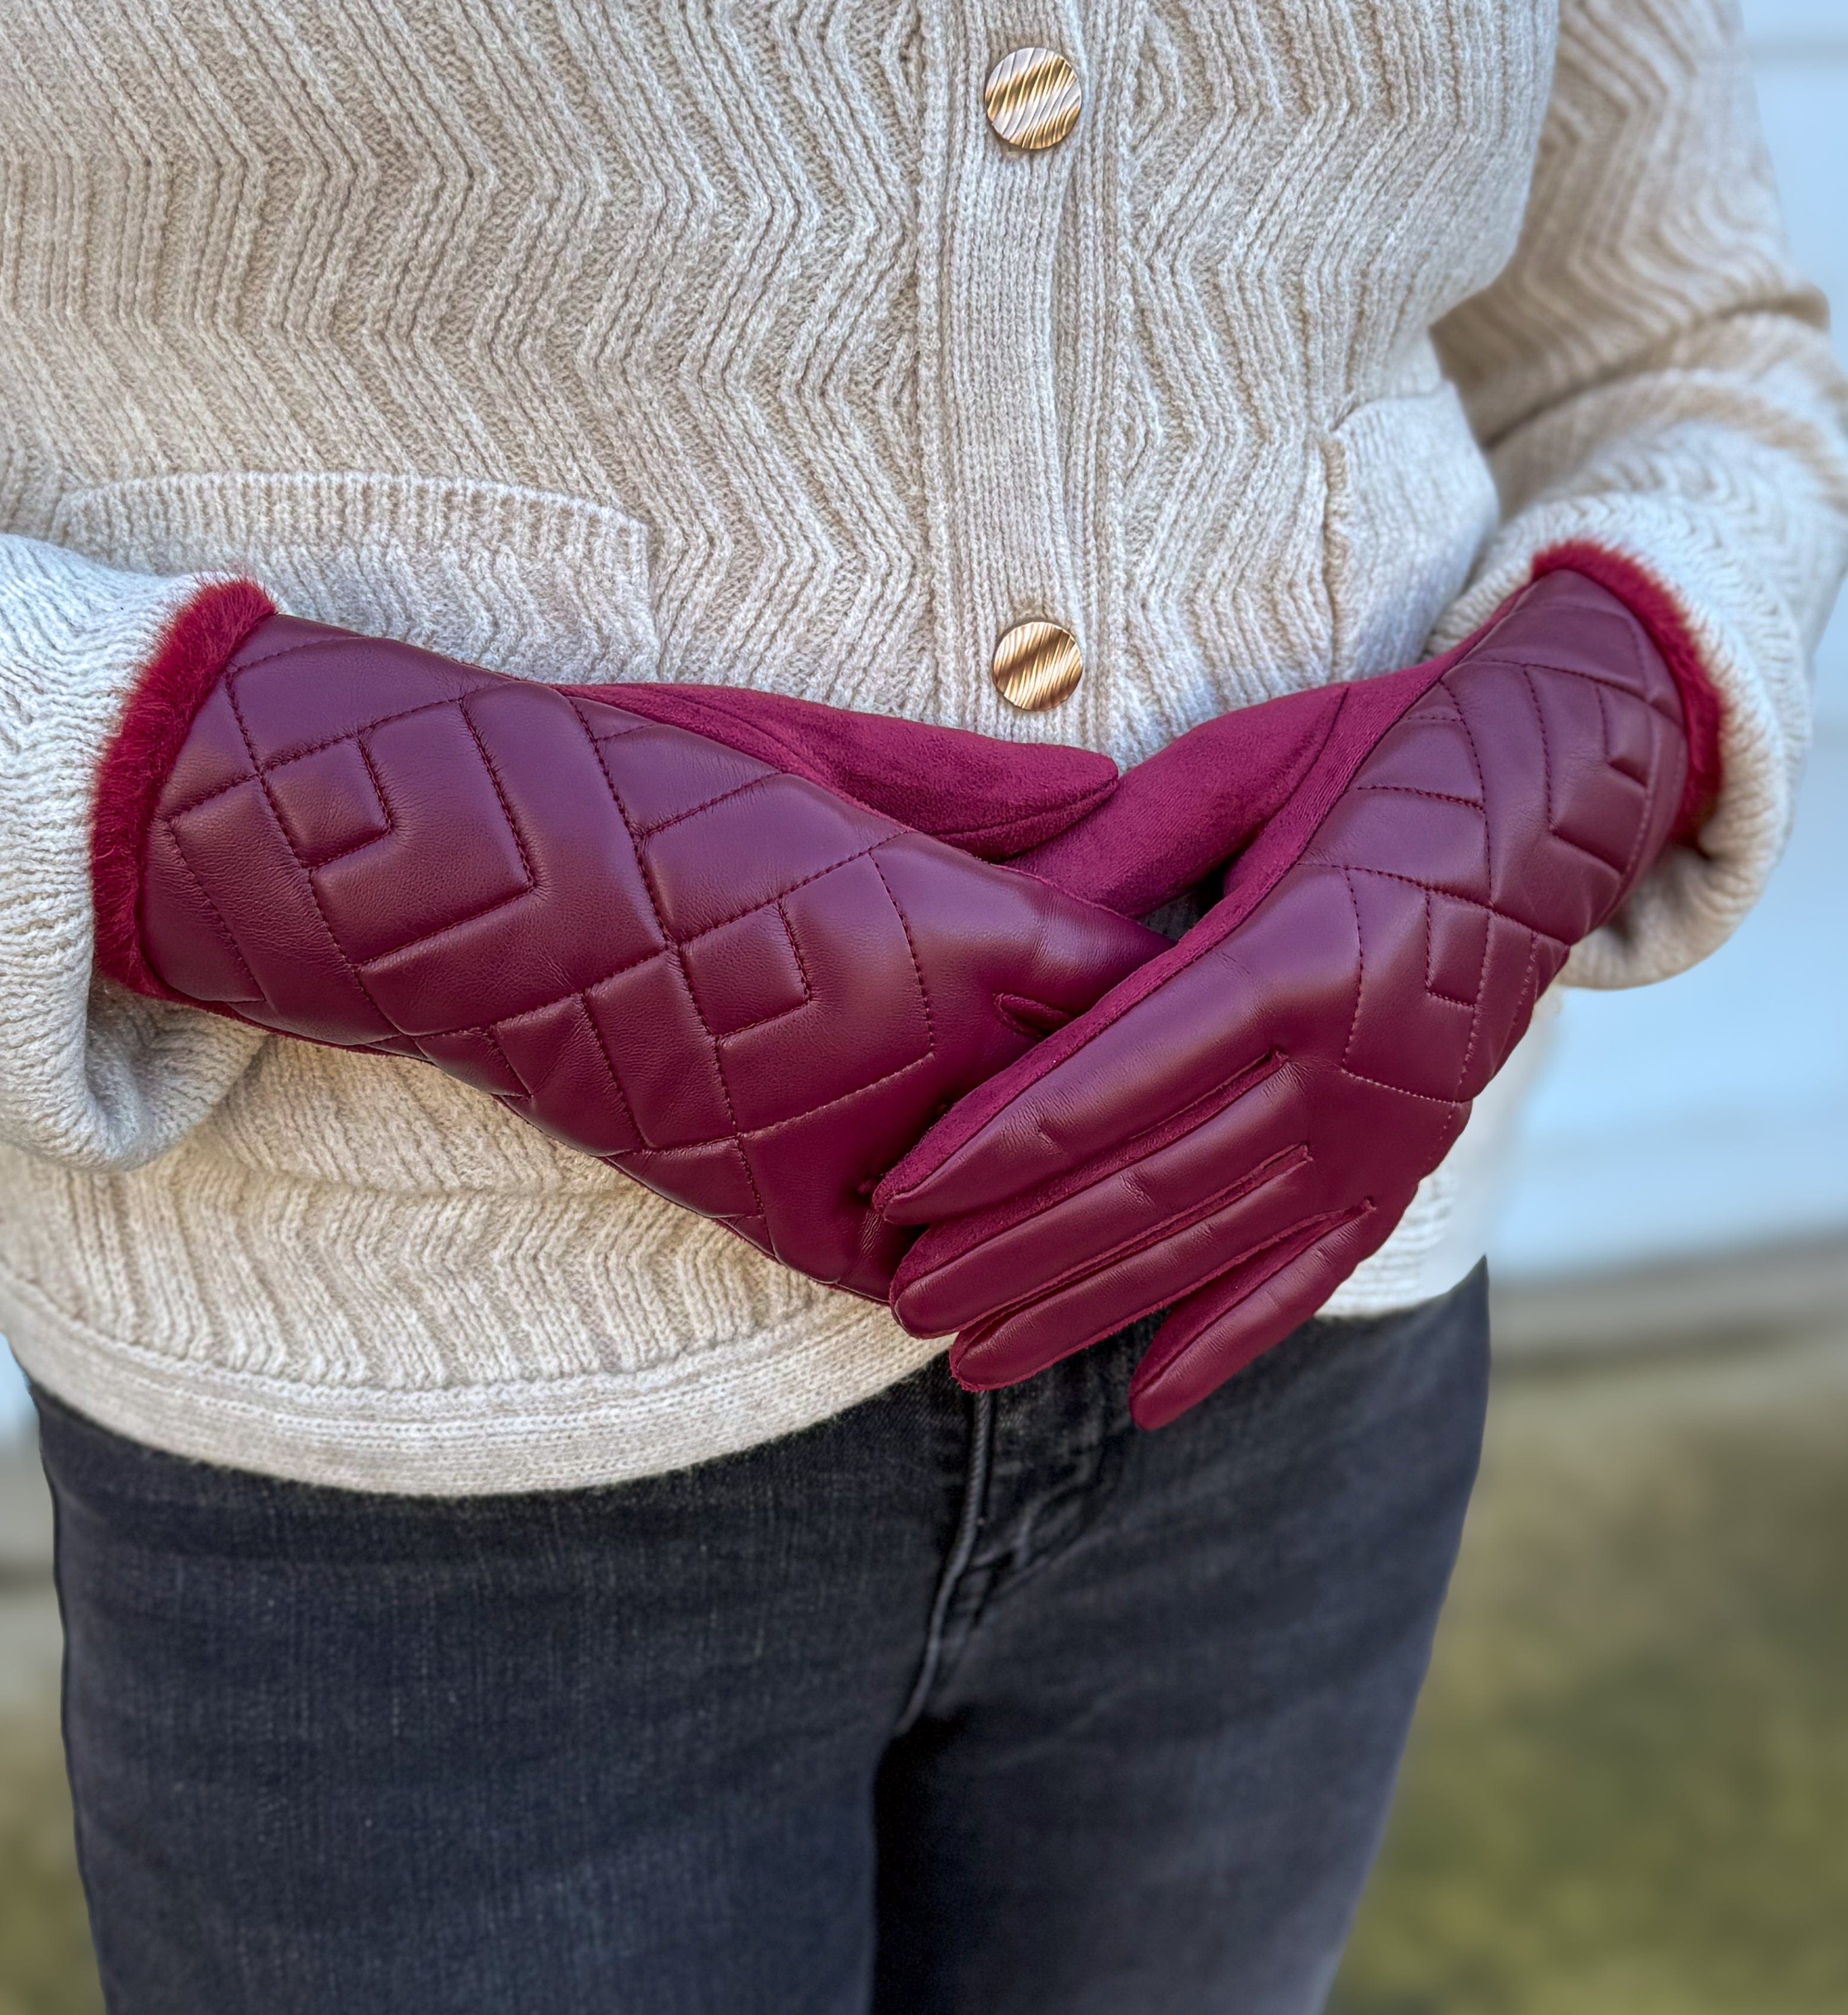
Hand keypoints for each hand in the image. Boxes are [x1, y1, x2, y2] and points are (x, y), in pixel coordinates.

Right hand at [95, 605, 1160, 1297]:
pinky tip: (1024, 1234)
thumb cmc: (634, 789)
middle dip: (1178, 1082)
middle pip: (1113, 1096)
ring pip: (1038, 1199)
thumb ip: (975, 790)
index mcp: (948, 926)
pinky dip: (984, 1249)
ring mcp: (854, 1155)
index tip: (1246, 949)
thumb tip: (1106, 788)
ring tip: (1170, 1166)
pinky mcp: (784, 1227)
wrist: (461, 901)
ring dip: (1098, 1183)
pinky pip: (932, 1265)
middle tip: (1251, 1071)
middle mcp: (923, 1059)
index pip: (1140, 971)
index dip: (1201, 965)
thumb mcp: (819, 749)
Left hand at [876, 567, 1692, 1421]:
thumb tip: (989, 914)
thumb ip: (1120, 847)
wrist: (1565, 783)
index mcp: (1297, 951)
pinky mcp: (1415, 1157)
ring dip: (1088, 1308)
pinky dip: (1231, 1337)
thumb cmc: (1380, 746)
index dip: (1002, 1143)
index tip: (906, 1192)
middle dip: (1014, 1250)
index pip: (1118, 1074)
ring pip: (1212, 1243)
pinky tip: (1149, 1398)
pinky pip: (1313, 1270)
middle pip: (1150, 1180)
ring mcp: (1390, 1125)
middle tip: (905, 1299)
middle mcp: (1349, 1062)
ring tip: (976, 1360)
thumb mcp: (1244, 762)